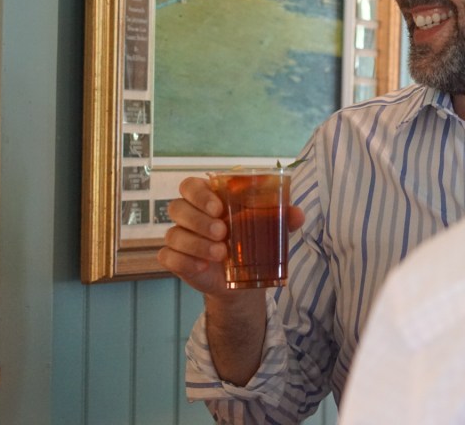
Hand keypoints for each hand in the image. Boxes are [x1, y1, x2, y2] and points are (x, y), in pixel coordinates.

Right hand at [157, 177, 305, 297]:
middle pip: (177, 207)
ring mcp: (179, 237)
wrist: (242, 279)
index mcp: (207, 198)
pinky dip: (184, 261)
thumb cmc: (252, 242)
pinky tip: (202, 266)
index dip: (199, 194)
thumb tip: (297, 214)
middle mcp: (188, 215)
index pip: (190, 185)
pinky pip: (167, 257)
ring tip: (221, 253)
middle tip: (223, 232)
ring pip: (173, 234)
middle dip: (198, 220)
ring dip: (196, 243)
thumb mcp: (269, 230)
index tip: (218, 207)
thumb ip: (283, 218)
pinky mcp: (174, 259)